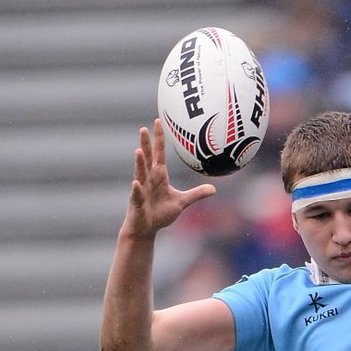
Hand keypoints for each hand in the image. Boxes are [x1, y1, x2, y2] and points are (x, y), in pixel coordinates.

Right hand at [124, 119, 215, 237]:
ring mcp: (141, 190)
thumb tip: (214, 189)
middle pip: (147, 159)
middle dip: (145, 144)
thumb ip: (196, 194)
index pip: (159, 154)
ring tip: (138, 151)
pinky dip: (136, 190)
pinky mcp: (137, 203)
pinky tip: (136, 184)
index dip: (159, 139)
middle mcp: (148, 179)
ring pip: (140, 173)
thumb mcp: (182, 202)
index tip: (158, 121)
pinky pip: (137, 195)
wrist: (148, 228)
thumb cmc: (161, 213)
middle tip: (143, 128)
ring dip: (139, 163)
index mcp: (159, 176)